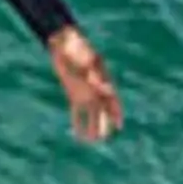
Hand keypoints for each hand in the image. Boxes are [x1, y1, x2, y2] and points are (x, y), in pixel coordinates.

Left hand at [49, 28, 122, 144]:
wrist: (64, 42)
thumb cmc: (78, 48)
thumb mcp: (88, 61)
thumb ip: (97, 76)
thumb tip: (107, 89)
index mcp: (104, 80)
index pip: (113, 100)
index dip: (116, 113)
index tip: (118, 126)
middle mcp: (96, 89)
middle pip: (103, 111)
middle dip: (103, 124)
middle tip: (103, 138)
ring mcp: (85, 93)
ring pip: (91, 114)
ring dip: (92, 127)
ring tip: (91, 141)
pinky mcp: (74, 94)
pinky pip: (77, 112)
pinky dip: (78, 122)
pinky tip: (77, 134)